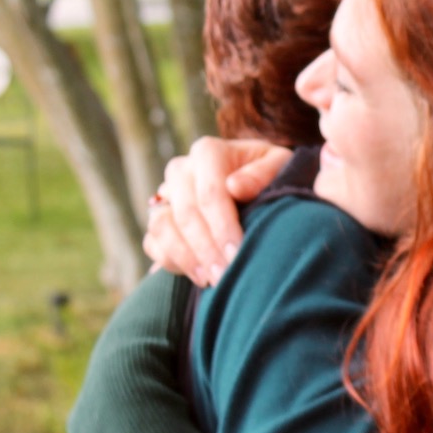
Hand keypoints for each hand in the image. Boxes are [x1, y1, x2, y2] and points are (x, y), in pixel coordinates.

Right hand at [143, 137, 292, 285]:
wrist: (255, 185)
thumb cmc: (270, 175)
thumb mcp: (279, 166)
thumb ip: (263, 173)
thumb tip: (235, 187)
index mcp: (209, 153)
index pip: (209, 192)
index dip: (222, 226)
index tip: (237, 253)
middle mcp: (181, 170)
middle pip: (185, 213)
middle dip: (207, 249)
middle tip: (226, 276)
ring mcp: (165, 195)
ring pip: (162, 227)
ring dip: (187, 258)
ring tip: (211, 280)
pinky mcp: (159, 219)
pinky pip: (153, 243)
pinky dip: (171, 261)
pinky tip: (199, 276)